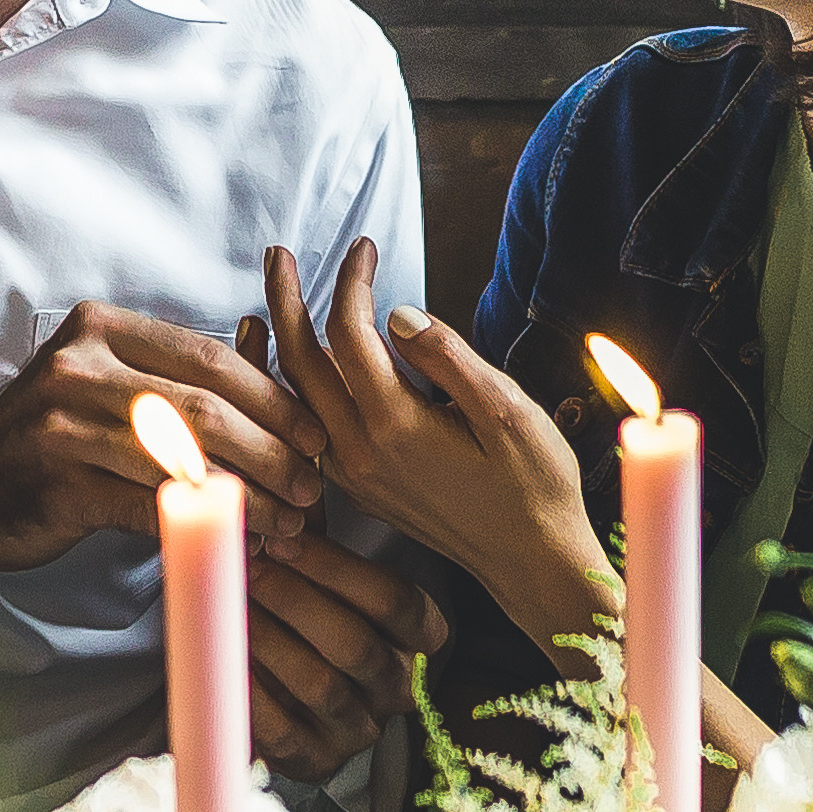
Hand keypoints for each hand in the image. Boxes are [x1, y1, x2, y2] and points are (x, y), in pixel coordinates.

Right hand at [0, 301, 326, 580]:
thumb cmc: (56, 435)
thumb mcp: (111, 386)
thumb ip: (180, 384)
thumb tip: (282, 402)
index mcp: (104, 329)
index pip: (209, 358)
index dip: (273, 398)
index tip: (317, 435)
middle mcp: (80, 365)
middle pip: (203, 406)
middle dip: (271, 449)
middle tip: (313, 485)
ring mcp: (63, 422)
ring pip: (181, 458)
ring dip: (246, 494)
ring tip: (288, 522)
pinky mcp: (59, 482)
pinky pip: (146, 504)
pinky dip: (197, 524)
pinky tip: (233, 541)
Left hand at [245, 523, 449, 783]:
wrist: (301, 694)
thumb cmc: (315, 612)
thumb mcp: (328, 572)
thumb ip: (313, 537)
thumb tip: (279, 480)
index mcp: (421, 635)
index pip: (392, 599)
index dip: (334, 568)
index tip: (283, 539)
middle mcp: (400, 686)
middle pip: (355, 644)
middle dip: (295, 601)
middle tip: (249, 569)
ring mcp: (362, 729)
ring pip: (322, 686)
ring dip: (271, 642)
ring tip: (233, 608)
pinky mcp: (318, 762)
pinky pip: (286, 734)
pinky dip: (253, 695)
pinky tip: (224, 661)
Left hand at [262, 241, 617, 658]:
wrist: (533, 564)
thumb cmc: (534, 485)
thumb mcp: (507, 411)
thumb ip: (448, 358)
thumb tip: (396, 314)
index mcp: (395, 427)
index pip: (349, 334)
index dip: (352, 282)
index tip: (365, 247)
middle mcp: (360, 453)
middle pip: (300, 362)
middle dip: (287, 300)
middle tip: (278, 254)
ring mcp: (355, 475)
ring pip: (296, 397)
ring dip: (283, 341)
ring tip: (281, 296)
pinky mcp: (361, 487)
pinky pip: (308, 426)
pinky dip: (296, 384)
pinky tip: (304, 361)